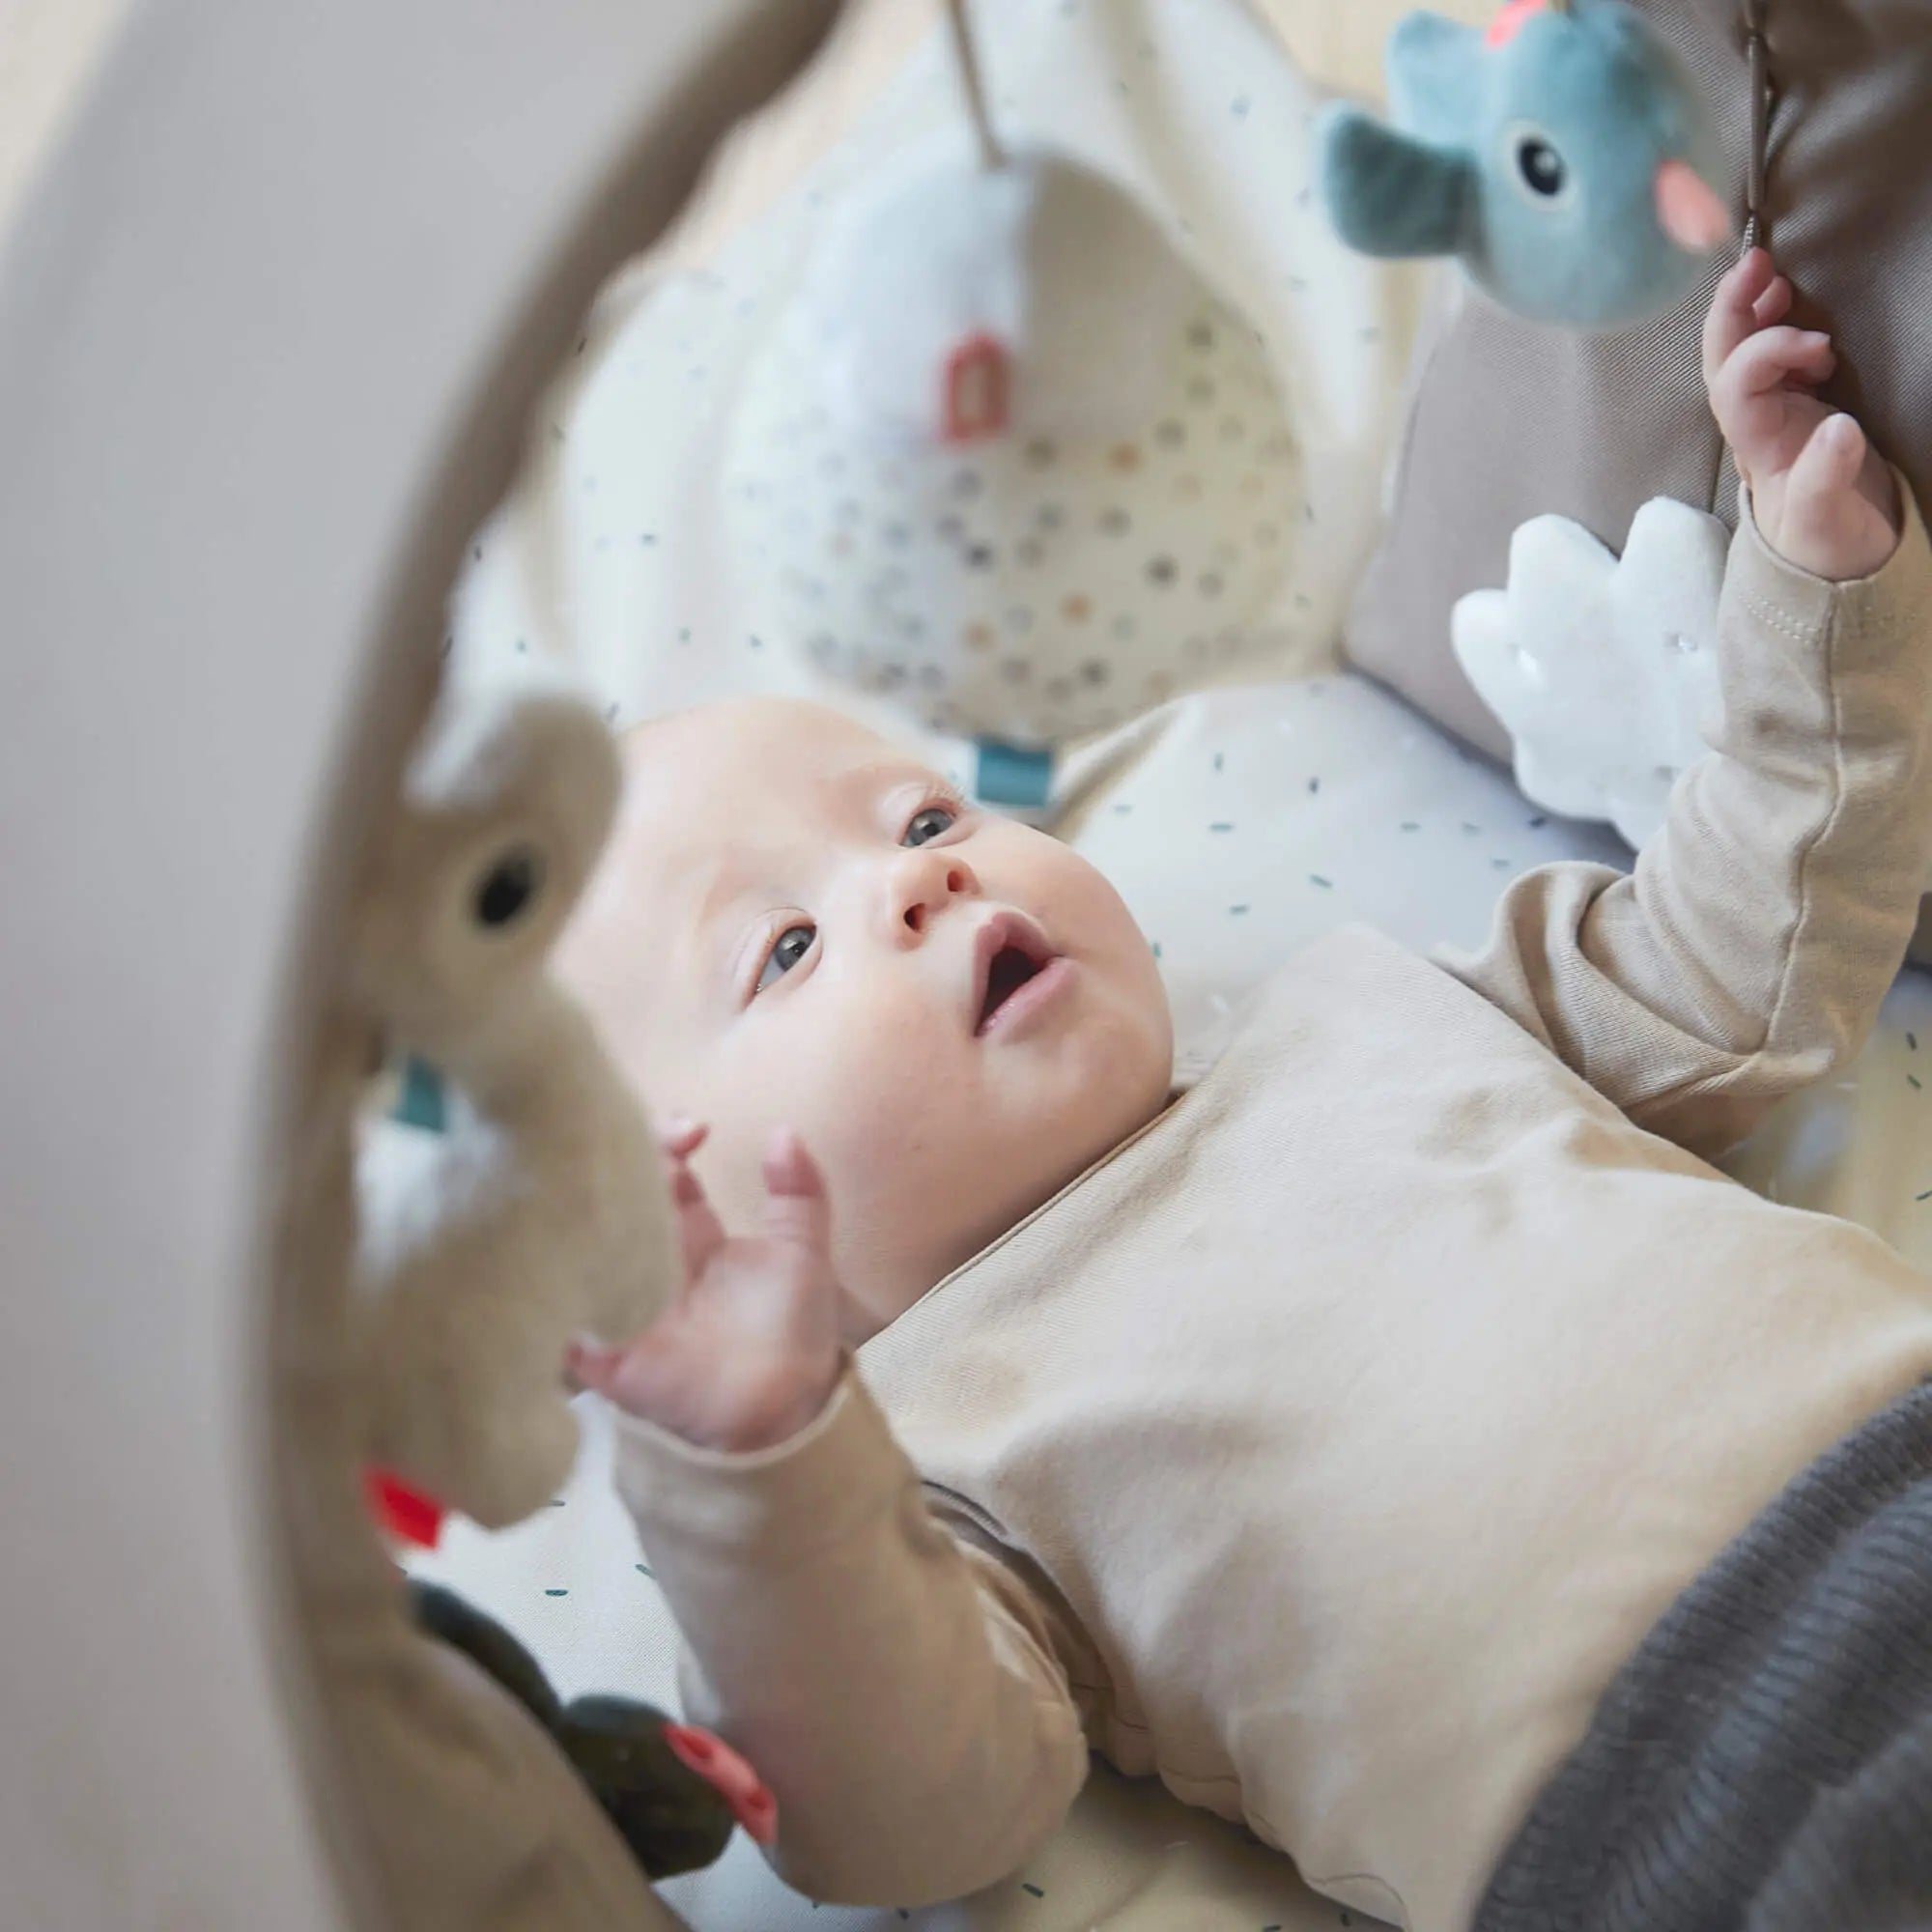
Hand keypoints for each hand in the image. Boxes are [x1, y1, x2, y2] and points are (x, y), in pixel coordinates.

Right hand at [569, 1123, 843, 1453]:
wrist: (782, 1413)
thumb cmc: (794, 1335)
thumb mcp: (804, 1254)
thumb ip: (799, 1193)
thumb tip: (784, 1129)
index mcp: (693, 1238)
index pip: (662, 1173)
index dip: (667, 1140)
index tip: (695, 1131)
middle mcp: (650, 1261)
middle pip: (615, 1198)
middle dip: (620, 1162)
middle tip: (639, 1146)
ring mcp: (621, 1301)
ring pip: (580, 1243)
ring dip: (581, 1206)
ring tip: (593, 1173)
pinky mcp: (600, 1351)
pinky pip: (558, 1317)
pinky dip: (551, 1284)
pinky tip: (557, 1240)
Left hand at [1703, 248, 1900, 582]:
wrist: (1838, 560)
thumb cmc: (1828, 542)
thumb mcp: (1828, 520)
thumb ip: (1828, 478)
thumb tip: (1840, 430)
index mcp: (1757, 447)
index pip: (1737, 388)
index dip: (1766, 354)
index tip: (1818, 344)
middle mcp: (1754, 424)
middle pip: (1724, 361)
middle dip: (1732, 312)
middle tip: (1757, 263)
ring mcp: (1773, 413)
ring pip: (1740, 354)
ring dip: (1749, 312)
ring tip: (1772, 276)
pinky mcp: (1797, 407)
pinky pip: (1771, 358)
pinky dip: (1776, 325)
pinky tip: (1791, 303)